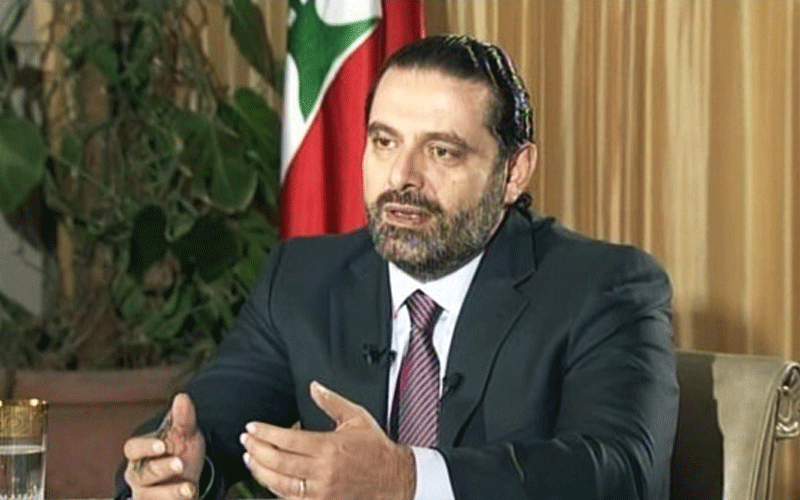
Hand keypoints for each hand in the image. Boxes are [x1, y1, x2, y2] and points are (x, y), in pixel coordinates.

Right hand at [123, 393, 205, 499]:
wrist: (190, 475)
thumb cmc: (180, 450)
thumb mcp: (185, 434)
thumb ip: (183, 418)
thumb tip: (182, 397)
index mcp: (140, 453)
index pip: (133, 448)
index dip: (146, 447)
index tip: (162, 445)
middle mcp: (138, 475)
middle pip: (141, 474)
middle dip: (161, 469)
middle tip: (180, 464)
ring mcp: (146, 494)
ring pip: (148, 497)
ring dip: (170, 493)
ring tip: (190, 489)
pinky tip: (189, 499)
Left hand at [240, 381, 414, 499]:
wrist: (395, 478)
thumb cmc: (376, 449)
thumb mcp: (356, 417)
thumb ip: (332, 402)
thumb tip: (314, 386)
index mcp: (329, 447)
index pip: (287, 439)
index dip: (265, 433)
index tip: (252, 428)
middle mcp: (323, 471)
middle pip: (279, 462)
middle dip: (257, 450)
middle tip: (246, 441)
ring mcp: (322, 492)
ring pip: (280, 484)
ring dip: (260, 471)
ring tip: (250, 459)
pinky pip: (291, 499)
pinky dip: (276, 489)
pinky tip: (268, 478)